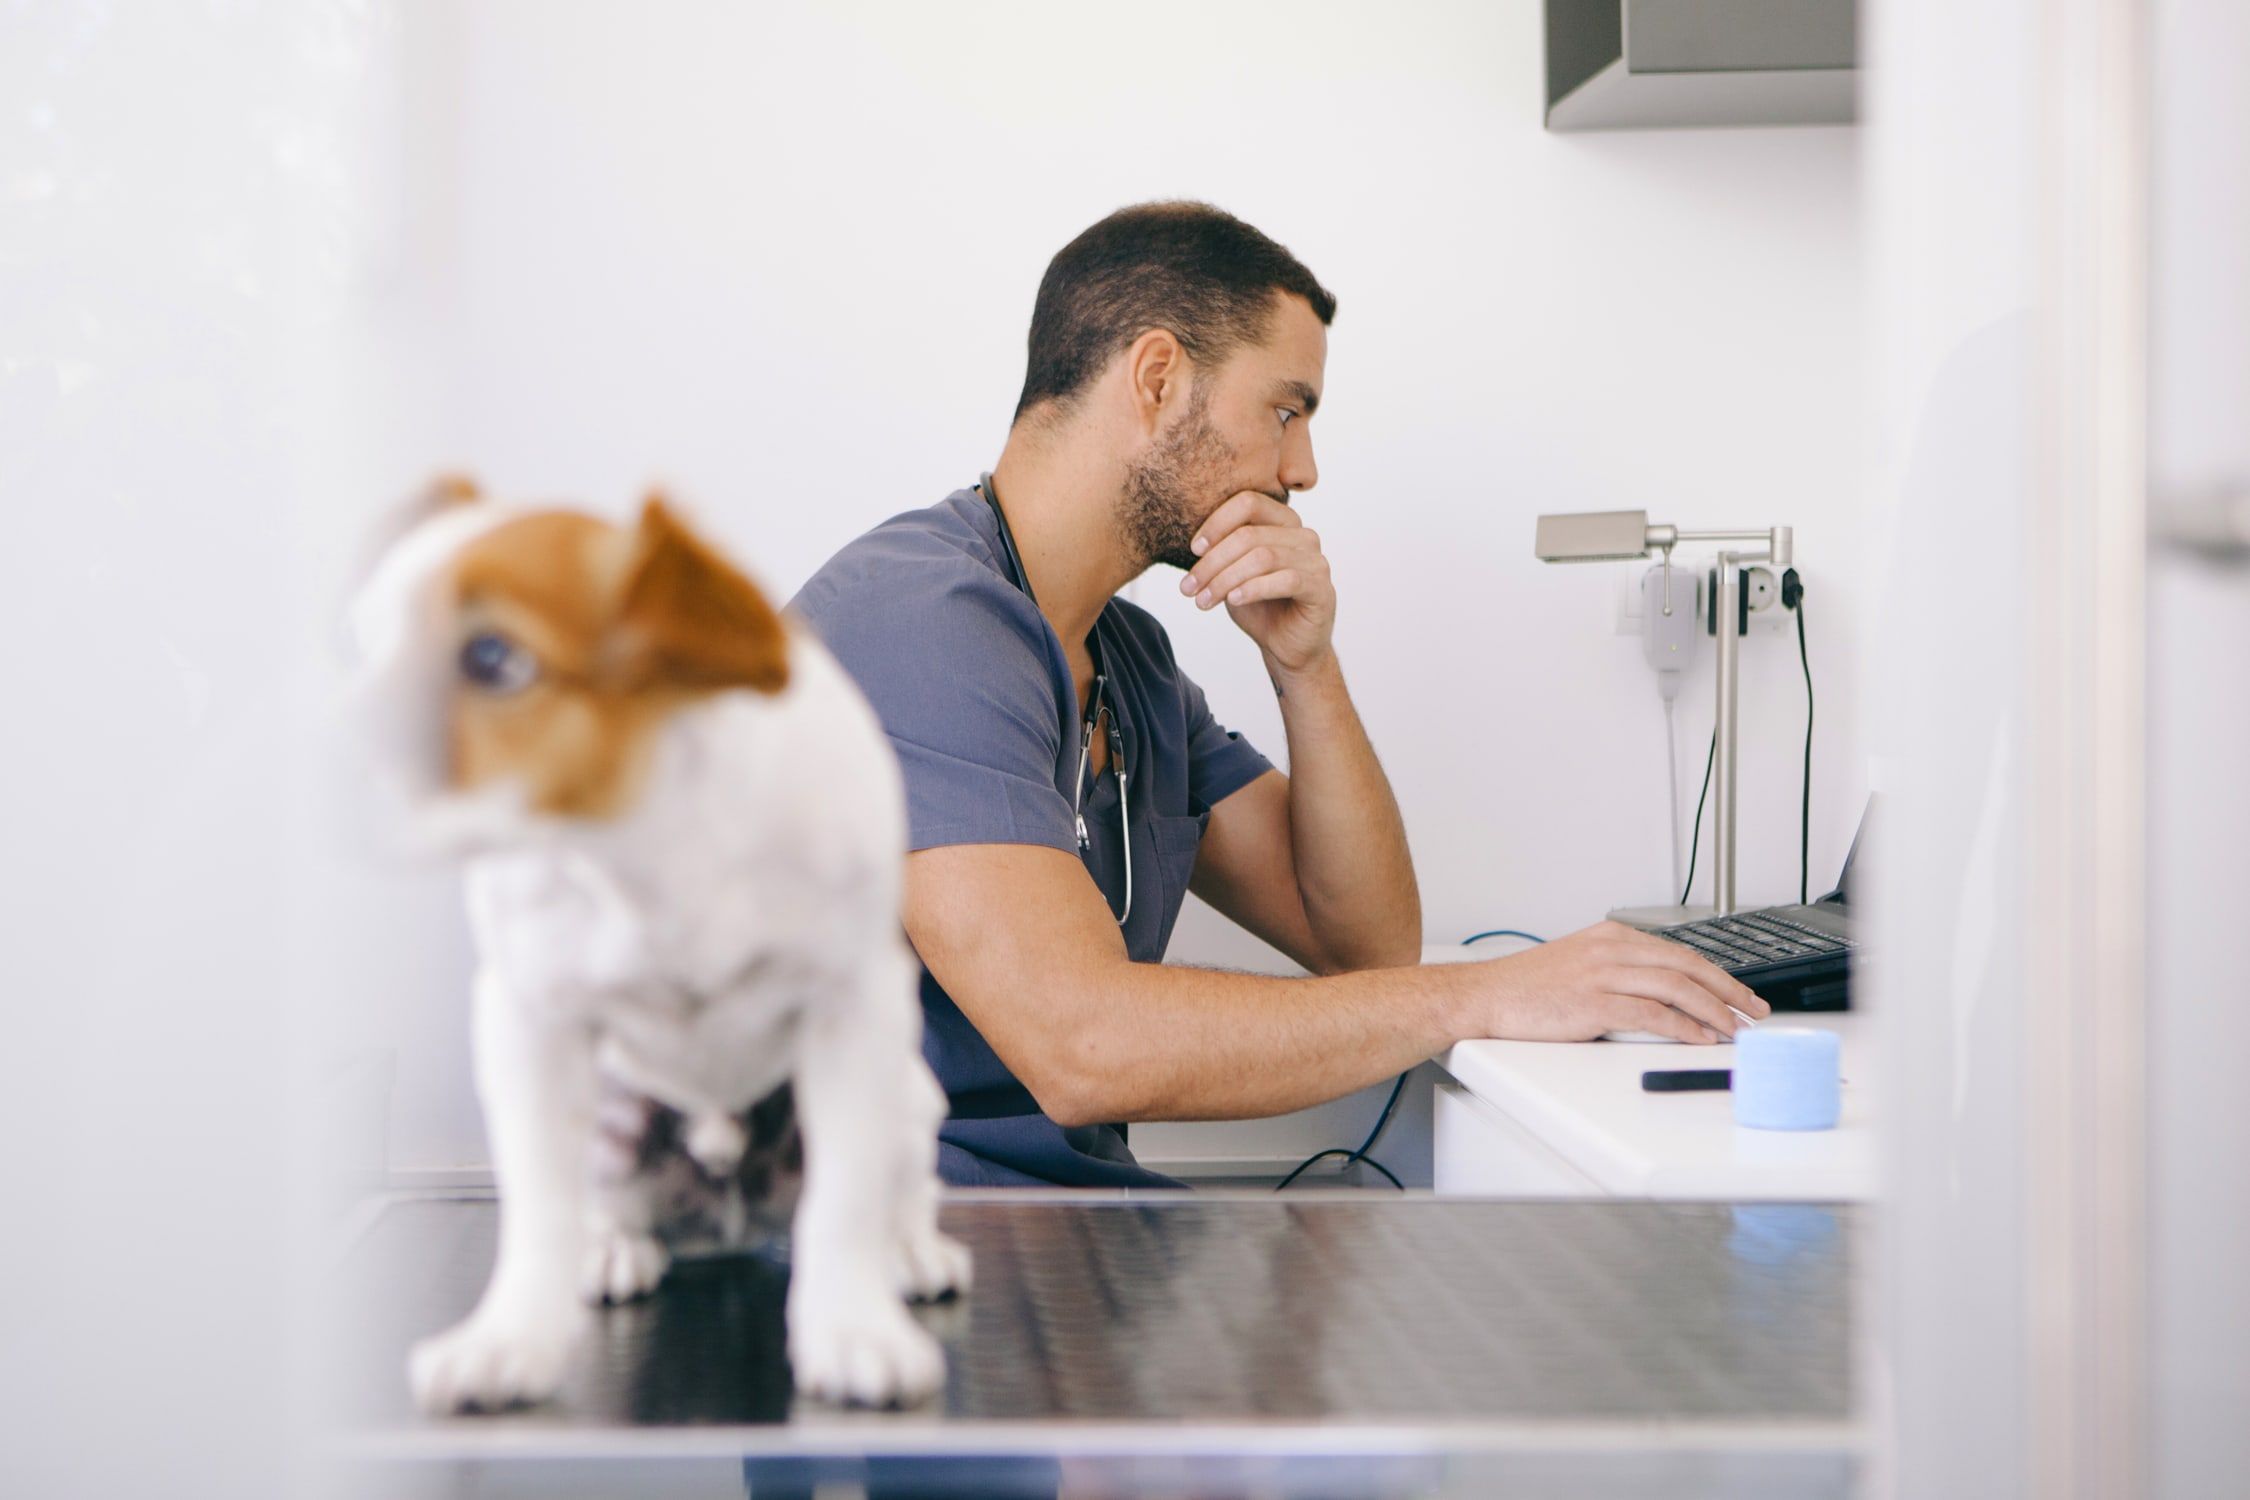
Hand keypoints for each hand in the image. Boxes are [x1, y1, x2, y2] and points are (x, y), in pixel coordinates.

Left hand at [1179, 491, 1335, 677]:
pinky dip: (1252, 589)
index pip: (1249, 503)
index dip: (1216, 523)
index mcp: (1283, 522)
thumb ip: (1221, 551)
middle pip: (1249, 534)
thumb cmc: (1260, 606)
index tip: (1193, 550)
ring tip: (1203, 600)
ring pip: (1263, 557)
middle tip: (1188, 587)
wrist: (1287, 647)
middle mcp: (1303, 536)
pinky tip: (1233, 600)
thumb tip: (1193, 543)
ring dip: (1225, 579)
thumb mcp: (1233, 574)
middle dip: (1212, 562)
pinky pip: (1284, 581)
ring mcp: (1315, 561)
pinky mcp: (1320, 588)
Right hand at [1465, 921, 1772, 1043]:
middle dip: (1729, 991)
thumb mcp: (1580, 964)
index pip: (1679, 952)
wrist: (1485, 996)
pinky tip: (1700, 1037)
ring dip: (1714, 1010)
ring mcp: (1602, 975)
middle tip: (1754, 1011)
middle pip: (1687, 966)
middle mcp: (1611, 949)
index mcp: (1611, 936)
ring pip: (1677, 987)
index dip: (1718, 975)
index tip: (1740, 994)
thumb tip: (1663, 996)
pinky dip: (1683, 1026)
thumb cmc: (1528, 988)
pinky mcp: (1593, 1003)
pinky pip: (1652, 1014)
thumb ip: (1620, 971)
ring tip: (1735, 1029)